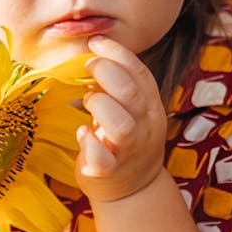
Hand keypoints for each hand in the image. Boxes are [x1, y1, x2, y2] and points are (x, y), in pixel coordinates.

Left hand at [76, 37, 166, 202]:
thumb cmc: (123, 139)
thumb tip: (91, 52)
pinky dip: (89, 143)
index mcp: (150, 106)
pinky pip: (102, 159)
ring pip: (121, 125)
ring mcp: (129, 150)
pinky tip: (82, 133)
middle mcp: (145, 126)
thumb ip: (119, 85)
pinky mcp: (110, 171)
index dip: (117, 53)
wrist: (133, 189)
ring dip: (99, 106)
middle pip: (130, 93)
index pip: (140, 73)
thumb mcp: (131, 109)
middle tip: (87, 68)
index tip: (96, 42)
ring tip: (87, 101)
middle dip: (105, 73)